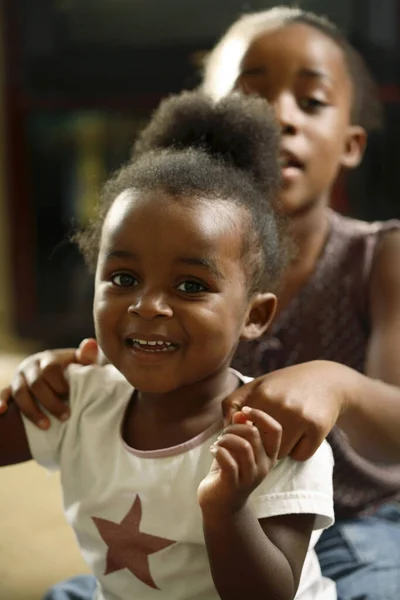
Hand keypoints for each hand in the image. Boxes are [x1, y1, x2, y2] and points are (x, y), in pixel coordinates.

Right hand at [0, 338, 99, 427]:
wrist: (59, 371)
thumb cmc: (73, 369)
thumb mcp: (81, 362)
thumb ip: (87, 355)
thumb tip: (91, 343)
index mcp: (48, 358)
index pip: (50, 369)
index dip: (60, 383)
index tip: (70, 396)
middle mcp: (31, 366)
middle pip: (36, 383)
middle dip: (51, 402)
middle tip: (65, 416)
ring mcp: (19, 377)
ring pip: (20, 393)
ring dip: (32, 410)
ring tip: (46, 426)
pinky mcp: (11, 388)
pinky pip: (3, 394)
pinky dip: (0, 402)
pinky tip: (1, 411)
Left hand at [197, 408, 280, 517]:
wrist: (220, 506)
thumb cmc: (229, 472)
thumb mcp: (236, 448)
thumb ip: (240, 430)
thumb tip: (241, 413)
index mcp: (269, 456)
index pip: (275, 430)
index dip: (261, 415)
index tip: (244, 411)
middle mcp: (264, 467)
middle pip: (254, 434)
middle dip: (234, 427)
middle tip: (223, 434)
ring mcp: (250, 477)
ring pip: (243, 446)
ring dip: (225, 438)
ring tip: (218, 443)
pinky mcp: (234, 485)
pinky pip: (228, 462)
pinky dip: (218, 450)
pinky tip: (213, 451)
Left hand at [223, 360, 356, 460]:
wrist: (326, 380)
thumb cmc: (284, 385)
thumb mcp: (256, 385)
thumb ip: (233, 403)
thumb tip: (225, 427)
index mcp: (263, 395)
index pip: (243, 431)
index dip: (246, 434)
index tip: (252, 429)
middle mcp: (281, 405)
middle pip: (261, 445)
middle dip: (264, 442)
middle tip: (272, 431)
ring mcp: (301, 417)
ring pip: (280, 454)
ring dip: (282, 448)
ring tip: (288, 431)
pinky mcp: (318, 428)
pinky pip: (301, 456)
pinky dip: (300, 450)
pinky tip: (303, 435)